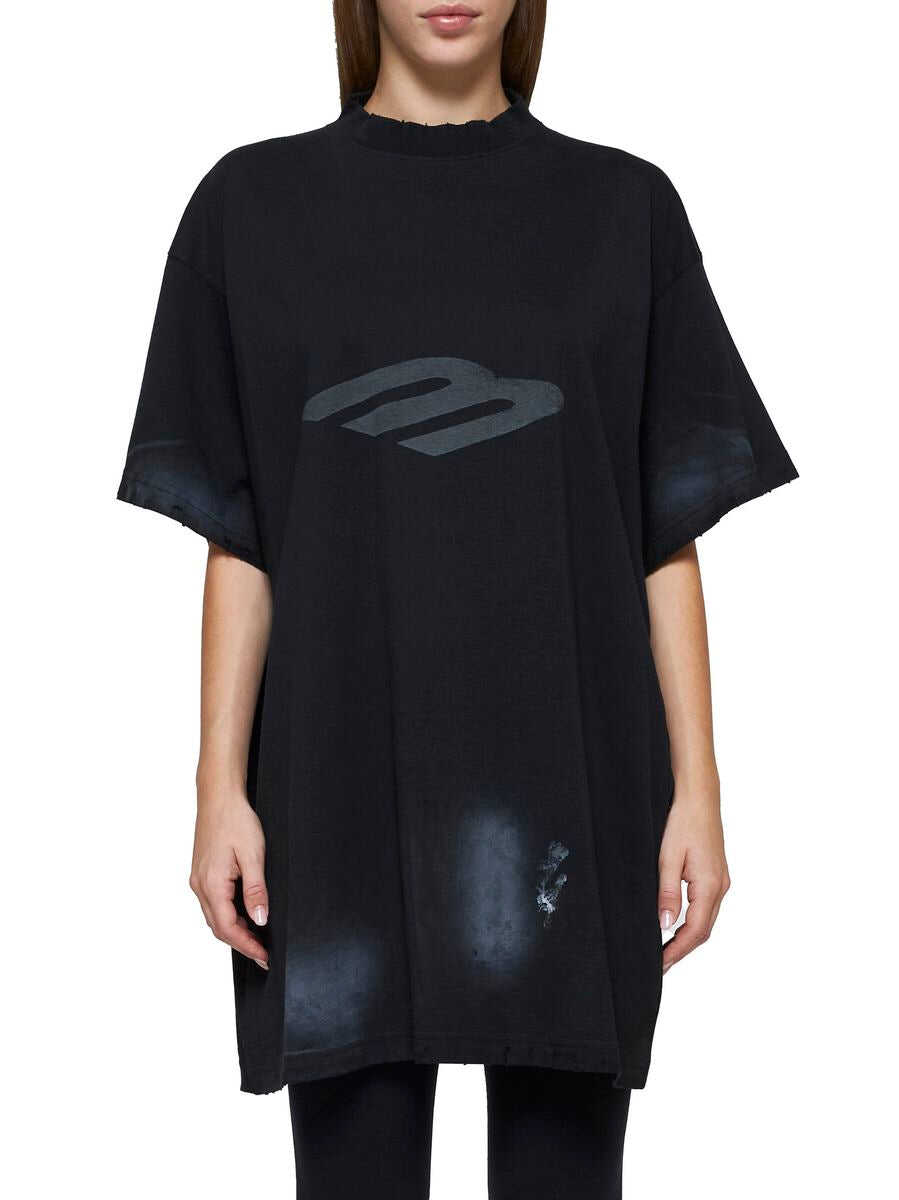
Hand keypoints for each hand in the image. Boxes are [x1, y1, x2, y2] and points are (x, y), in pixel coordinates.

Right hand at [189, 782, 268, 968]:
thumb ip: (256, 890)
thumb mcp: (253, 855)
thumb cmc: (235, 820)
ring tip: (257, 938)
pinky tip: (244, 914)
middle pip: (219, 928)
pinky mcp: (202, 874)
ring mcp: (198, 880)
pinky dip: (228, 915)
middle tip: (263, 954)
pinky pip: (214, 904)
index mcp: (211, 884)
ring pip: (215, 917)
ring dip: (235, 930)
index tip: (264, 957)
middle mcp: (200, 886)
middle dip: (241, 943)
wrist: (219, 797)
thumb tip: (260, 920)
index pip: (228, 928)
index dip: (247, 946)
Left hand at [658, 777, 729, 973]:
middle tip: (660, 964)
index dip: (677, 952)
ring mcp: (721, 881)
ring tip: (666, 950)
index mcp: (710, 886)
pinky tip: (678, 924)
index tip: (660, 966)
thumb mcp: (667, 858)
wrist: (699, 797)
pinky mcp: (717, 874)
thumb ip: (667, 894)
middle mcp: (720, 887)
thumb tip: (665, 925)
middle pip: (703, 931)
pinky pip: (707, 907)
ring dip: (688, 937)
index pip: (694, 932)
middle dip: (682, 950)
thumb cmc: (682, 822)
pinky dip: (693, 921)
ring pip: (706, 920)